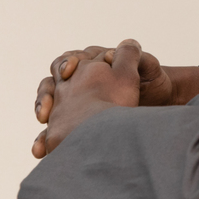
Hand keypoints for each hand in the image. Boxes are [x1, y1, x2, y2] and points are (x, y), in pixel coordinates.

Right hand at [34, 42, 195, 129]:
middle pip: (51, 84)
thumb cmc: (153, 82)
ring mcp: (74, 104)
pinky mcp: (73, 125)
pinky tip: (41, 150)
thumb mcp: (148, 68)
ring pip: (48, 107)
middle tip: (49, 104)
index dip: (67, 63)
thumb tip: (124, 48)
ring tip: (44, 120)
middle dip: (46, 93)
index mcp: (93, 64)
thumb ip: (137, 58)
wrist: (158, 104)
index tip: (69, 70)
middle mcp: (79, 82)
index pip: (70, 60)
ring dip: (42, 112)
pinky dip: (43, 141)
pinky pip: (52, 133)